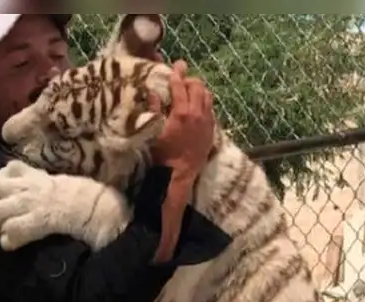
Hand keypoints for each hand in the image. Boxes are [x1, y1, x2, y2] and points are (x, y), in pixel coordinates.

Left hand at [0, 160, 130, 251]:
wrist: (104, 209)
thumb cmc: (88, 199)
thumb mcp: (61, 185)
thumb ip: (38, 185)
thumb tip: (16, 194)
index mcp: (39, 176)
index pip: (6, 171)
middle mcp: (33, 186)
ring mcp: (36, 202)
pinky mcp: (43, 219)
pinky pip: (16, 229)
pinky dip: (9, 240)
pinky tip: (10, 245)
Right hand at [148, 60, 214, 184]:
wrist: (180, 173)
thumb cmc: (163, 154)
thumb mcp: (154, 131)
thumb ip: (154, 109)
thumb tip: (152, 92)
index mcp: (182, 112)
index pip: (180, 86)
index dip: (177, 74)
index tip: (177, 64)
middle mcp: (197, 114)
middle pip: (197, 87)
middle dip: (189, 80)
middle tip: (182, 80)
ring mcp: (207, 121)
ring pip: (208, 95)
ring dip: (199, 90)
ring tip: (191, 91)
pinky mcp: (212, 129)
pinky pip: (211, 108)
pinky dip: (204, 102)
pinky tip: (197, 107)